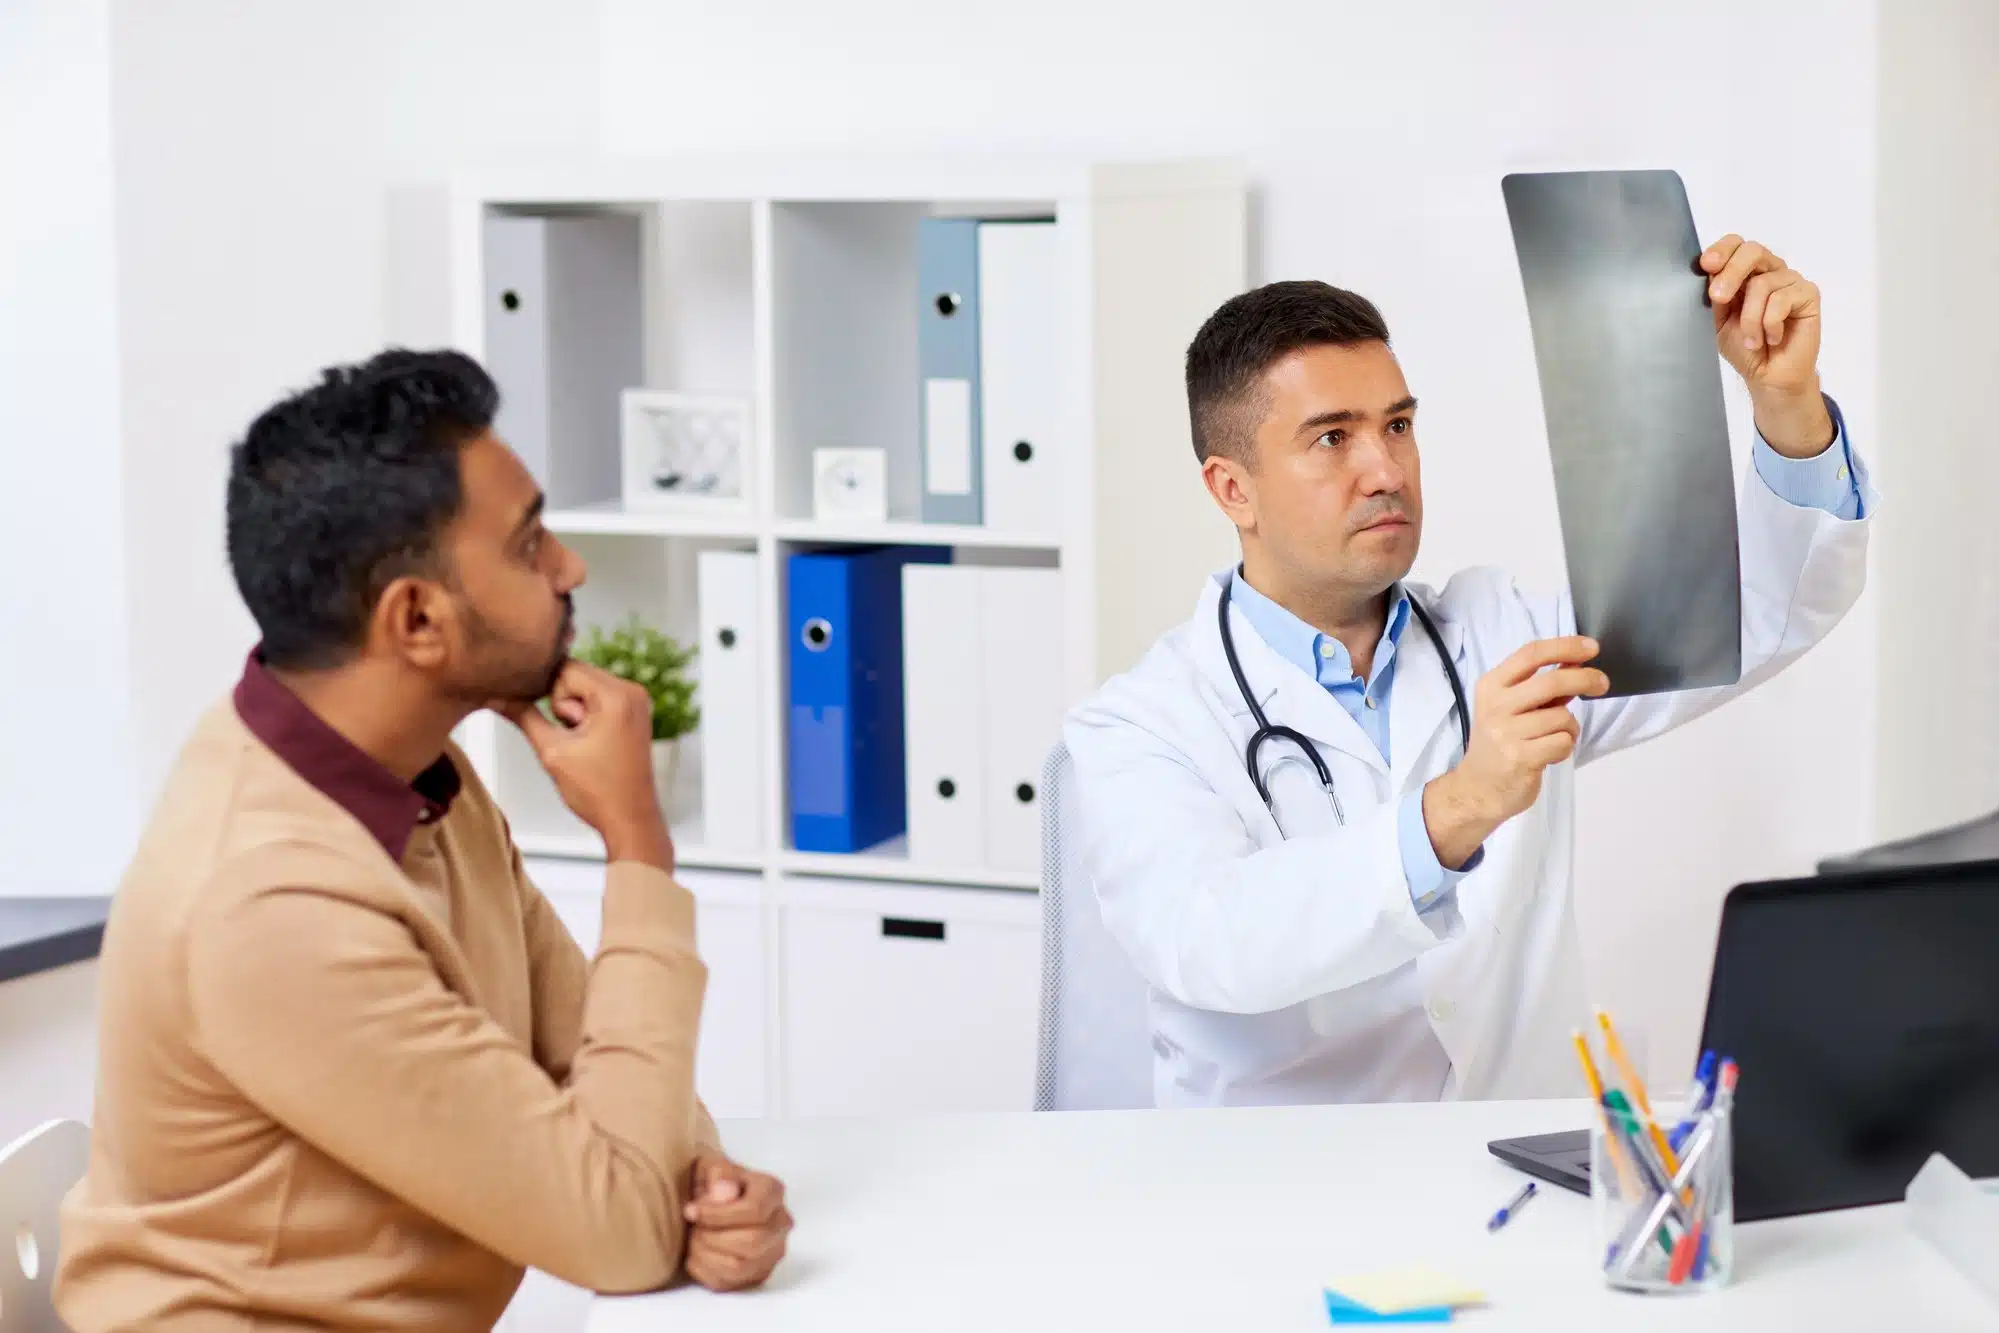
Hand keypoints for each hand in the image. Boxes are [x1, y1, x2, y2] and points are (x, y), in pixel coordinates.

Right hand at [495, 662, 672, 868]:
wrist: (630, 820)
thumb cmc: (598, 792)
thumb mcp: (552, 752)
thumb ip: (523, 717)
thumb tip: (495, 696)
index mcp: (617, 696)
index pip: (565, 667)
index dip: (548, 693)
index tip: (552, 722)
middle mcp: (632, 691)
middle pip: (576, 675)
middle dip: (563, 705)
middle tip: (573, 739)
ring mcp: (636, 701)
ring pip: (584, 689)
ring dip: (574, 714)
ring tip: (584, 746)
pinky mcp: (634, 713)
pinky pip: (598, 700)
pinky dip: (587, 717)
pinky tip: (591, 744)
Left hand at [683, 1153, 791, 1292]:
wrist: (711, 1200)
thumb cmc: (712, 1182)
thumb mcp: (711, 1166)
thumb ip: (719, 1175)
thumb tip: (725, 1192)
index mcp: (772, 1191)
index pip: (755, 1211)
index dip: (718, 1215)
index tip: (691, 1211)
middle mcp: (781, 1223)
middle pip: (752, 1242)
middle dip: (712, 1236)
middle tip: (693, 1227)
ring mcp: (772, 1252)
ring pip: (740, 1266)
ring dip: (706, 1254)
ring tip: (694, 1239)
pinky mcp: (756, 1275)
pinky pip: (728, 1283)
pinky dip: (703, 1270)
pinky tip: (696, 1253)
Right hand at [1423, 637, 1607, 867]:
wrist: (1478, 789)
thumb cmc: (1501, 743)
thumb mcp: (1511, 707)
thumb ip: (1541, 685)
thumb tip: (1576, 660)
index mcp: (1492, 686)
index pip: (1531, 654)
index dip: (1565, 646)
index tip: (1592, 647)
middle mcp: (1495, 706)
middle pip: (1551, 681)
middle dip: (1585, 679)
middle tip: (1603, 683)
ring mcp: (1506, 733)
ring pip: (1562, 717)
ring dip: (1570, 728)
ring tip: (1555, 738)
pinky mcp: (1520, 758)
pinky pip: (1563, 743)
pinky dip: (1565, 747)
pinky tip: (1549, 754)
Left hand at [1699, 235, 1833, 456]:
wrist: (1768, 375)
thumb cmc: (1744, 347)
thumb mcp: (1719, 320)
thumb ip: (1717, 295)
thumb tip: (1710, 271)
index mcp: (1746, 272)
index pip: (1737, 244)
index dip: (1722, 250)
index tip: (1707, 265)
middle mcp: (1770, 270)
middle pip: (1752, 251)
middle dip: (1731, 274)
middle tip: (1718, 298)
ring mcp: (1790, 281)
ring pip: (1763, 284)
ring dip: (1750, 319)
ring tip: (1753, 340)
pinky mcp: (1808, 294)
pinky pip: (1782, 300)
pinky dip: (1770, 324)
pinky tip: (1772, 338)